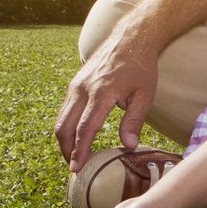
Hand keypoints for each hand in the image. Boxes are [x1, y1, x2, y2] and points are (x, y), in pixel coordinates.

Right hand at [53, 33, 158, 172]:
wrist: (130, 39)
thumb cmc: (141, 68)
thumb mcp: (145, 95)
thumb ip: (134, 121)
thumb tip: (129, 147)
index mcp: (101, 92)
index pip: (86, 128)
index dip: (80, 151)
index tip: (77, 168)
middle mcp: (83, 89)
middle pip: (65, 126)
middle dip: (67, 150)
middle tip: (74, 167)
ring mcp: (75, 85)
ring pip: (61, 119)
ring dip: (65, 139)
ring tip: (74, 156)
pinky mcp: (74, 84)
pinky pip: (65, 110)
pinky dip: (67, 126)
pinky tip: (76, 137)